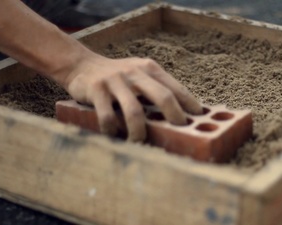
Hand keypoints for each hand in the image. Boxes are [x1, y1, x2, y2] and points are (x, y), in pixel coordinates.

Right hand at [60, 53, 202, 141]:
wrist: (82, 65)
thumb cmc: (118, 77)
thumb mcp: (140, 75)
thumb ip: (157, 88)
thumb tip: (182, 114)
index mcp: (150, 69)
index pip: (176, 88)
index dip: (190, 105)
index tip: (200, 121)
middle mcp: (136, 73)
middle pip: (163, 97)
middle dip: (175, 118)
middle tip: (180, 134)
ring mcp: (116, 80)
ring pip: (135, 111)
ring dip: (140, 132)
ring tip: (140, 143)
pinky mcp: (97, 90)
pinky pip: (107, 116)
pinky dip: (112, 131)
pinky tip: (114, 136)